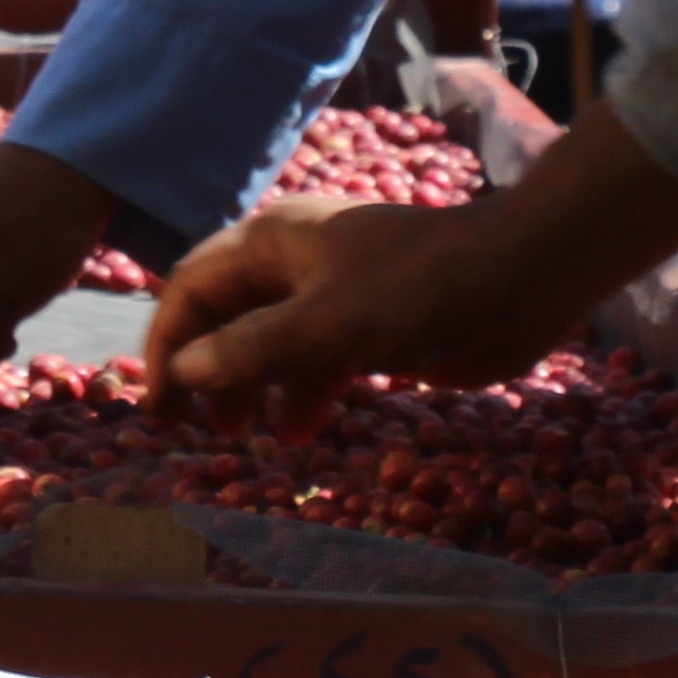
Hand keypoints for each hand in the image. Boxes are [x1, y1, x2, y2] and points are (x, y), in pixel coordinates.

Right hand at [154, 114, 677, 422]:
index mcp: (269, 243)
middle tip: (185, 426)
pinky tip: (298, 431)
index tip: (160, 406)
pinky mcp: (368, 327)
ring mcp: (331, 296)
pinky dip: (298, 393)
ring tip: (238, 434)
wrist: (517, 280)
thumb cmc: (416, 290)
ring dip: (247, 386)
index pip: (191, 288)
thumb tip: (184, 372)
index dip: (166, 345)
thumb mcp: (328, 325)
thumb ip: (253, 351)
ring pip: (266, 342)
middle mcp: (291, 265)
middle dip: (201, 366)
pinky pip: (312, 361)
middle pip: (223, 315)